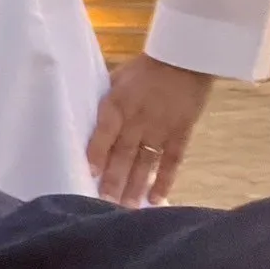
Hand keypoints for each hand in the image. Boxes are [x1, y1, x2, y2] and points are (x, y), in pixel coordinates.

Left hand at [88, 53, 211, 206]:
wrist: (184, 59)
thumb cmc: (144, 69)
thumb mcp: (116, 80)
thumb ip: (104, 104)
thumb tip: (86, 123)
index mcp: (117, 104)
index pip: (104, 134)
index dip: (96, 155)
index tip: (88, 175)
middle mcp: (137, 120)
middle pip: (123, 155)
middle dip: (114, 181)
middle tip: (105, 205)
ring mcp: (160, 129)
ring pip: (145, 163)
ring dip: (136, 187)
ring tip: (127, 209)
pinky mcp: (180, 133)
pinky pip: (172, 161)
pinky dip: (165, 180)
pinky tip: (157, 198)